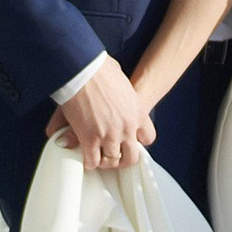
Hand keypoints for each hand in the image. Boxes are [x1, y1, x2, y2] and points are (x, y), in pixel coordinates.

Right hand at [51, 54, 154, 177]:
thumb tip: (114, 81)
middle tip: (113, 156)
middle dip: (122, 159)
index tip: (128, 139)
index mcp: (138, 112)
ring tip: (96, 157)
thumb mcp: (121, 80)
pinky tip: (84, 158)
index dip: (137, 141)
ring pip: (111, 161)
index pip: (147, 137)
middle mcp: (127, 127)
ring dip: (103, 161)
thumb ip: (122, 90)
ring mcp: (109, 135)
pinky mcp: (90, 138)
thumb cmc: (100, 69)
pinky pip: (92, 160)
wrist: (84, 71)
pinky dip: (88, 162)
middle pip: (131, 156)